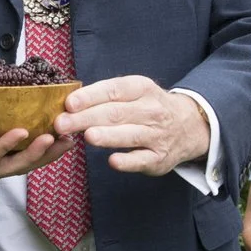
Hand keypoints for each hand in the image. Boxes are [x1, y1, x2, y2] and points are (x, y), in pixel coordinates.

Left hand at [0, 107, 69, 188]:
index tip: (67, 127)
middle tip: (74, 137)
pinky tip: (21, 134)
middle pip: (24, 162)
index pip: (21, 152)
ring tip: (55, 137)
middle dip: (50, 151)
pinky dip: (5, 146)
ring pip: (10, 165)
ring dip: (35, 152)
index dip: (45, 143)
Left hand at [57, 75, 210, 174]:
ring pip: (129, 135)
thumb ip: (104, 97)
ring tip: (87, 137)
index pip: (114, 90)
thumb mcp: (133, 92)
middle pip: (116, 113)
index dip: (91, 96)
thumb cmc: (147, 107)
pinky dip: (128, 161)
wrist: (189, 125)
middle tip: (62, 124)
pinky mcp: (159, 158)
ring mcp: (156, 135)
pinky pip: (142, 159)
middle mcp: (151, 110)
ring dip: (108, 136)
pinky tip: (113, 161)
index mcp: (141, 88)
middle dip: (86, 118)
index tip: (69, 103)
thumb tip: (67, 105)